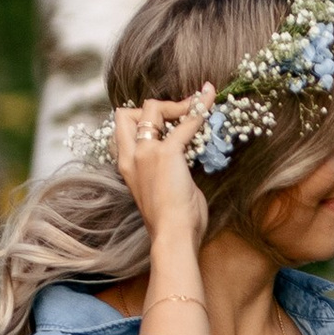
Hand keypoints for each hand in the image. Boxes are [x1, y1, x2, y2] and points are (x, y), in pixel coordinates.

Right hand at [112, 90, 217, 258]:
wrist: (173, 237)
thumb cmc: (172, 223)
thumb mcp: (162, 192)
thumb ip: (167, 173)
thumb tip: (183, 168)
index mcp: (126, 166)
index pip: (123, 129)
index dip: (143, 119)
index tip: (170, 120)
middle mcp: (131, 156)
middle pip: (128, 112)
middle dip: (155, 108)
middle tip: (182, 113)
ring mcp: (147, 153)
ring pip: (153, 108)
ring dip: (178, 104)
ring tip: (199, 103)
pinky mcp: (168, 154)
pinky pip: (186, 122)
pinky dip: (200, 108)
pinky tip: (210, 98)